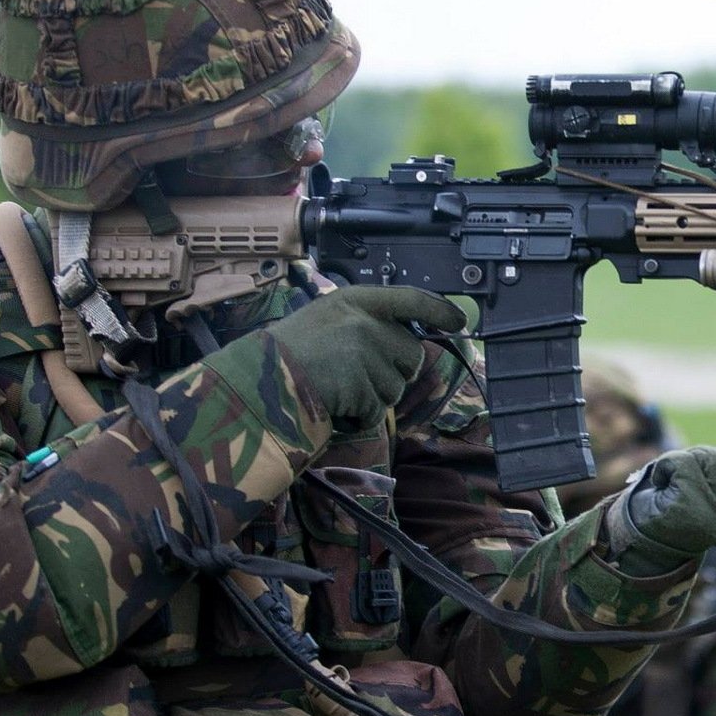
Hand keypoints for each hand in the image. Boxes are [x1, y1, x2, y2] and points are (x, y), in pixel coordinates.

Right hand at [257, 286, 465, 422]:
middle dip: (394, 371)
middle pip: (411, 355)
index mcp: (356, 300)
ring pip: (396, 387)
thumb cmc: (291, 353)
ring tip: (337, 387)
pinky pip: (376, 410)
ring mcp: (363, 352)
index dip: (440, 310)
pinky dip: (359, 416)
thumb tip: (409, 343)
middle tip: (356, 373)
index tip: (459, 320)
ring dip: (373, 396)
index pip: (411, 299)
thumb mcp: (328, 319)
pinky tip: (334, 403)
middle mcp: (364, 321)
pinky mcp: (360, 384)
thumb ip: (367, 322)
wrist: (257, 381)